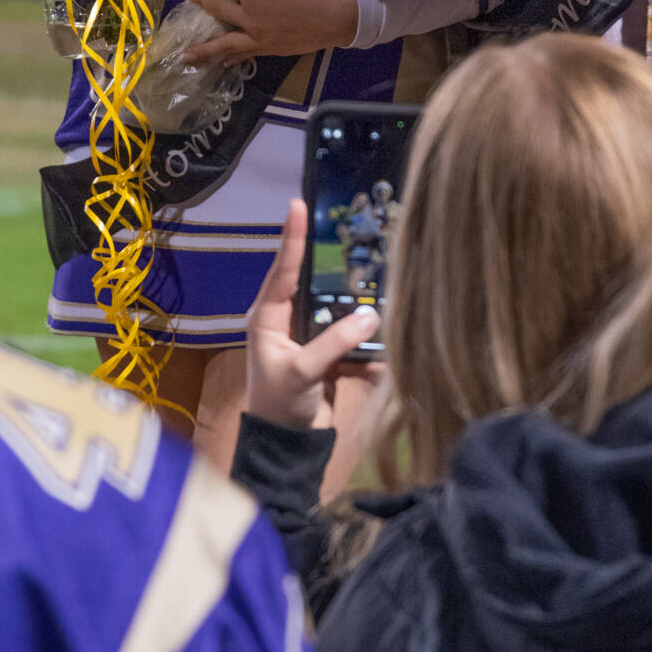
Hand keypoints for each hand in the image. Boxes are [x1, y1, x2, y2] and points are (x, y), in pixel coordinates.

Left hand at [184, 0, 358, 65]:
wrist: (338, 16)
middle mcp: (250, 20)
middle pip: (219, 10)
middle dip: (203, 1)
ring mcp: (259, 38)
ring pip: (225, 44)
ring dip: (204, 49)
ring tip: (186, 56)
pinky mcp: (271, 50)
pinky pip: (245, 54)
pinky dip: (232, 57)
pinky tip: (222, 60)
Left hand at [246, 200, 380, 429]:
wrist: (289, 447)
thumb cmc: (280, 405)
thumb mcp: (302, 372)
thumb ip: (334, 343)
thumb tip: (371, 315)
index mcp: (268, 317)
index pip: (282, 270)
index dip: (292, 237)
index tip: (298, 205)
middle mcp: (288, 321)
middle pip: (317, 286)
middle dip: (338, 271)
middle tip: (357, 239)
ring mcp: (311, 338)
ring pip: (341, 313)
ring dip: (360, 313)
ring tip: (383, 295)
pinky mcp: (331, 356)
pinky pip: (354, 343)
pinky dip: (368, 351)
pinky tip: (380, 360)